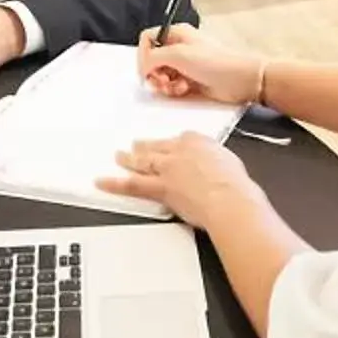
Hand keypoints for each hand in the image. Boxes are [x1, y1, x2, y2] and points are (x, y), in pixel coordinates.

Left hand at [99, 133, 260, 230]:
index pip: (180, 139)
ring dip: (128, 159)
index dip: (171, 145)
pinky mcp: (159, 187)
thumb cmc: (235, 184)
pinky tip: (101, 182)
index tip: (169, 147)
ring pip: (142, 161)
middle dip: (145, 147)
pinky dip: (114, 183)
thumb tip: (216, 169)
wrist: (228, 198)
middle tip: (135, 145)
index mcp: (198, 141)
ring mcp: (166, 168)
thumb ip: (216, 162)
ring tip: (118, 156)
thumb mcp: (230, 162)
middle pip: (156, 147)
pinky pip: (132, 185)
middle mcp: (178, 151)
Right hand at [135, 23, 267, 106]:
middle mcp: (179, 48)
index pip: (148, 39)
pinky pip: (171, 87)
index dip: (143, 54)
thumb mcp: (180, 54)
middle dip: (153, 73)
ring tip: (176, 86)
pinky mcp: (189, 81)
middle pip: (151, 60)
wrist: (241, 80)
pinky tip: (184, 89)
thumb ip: (154, 57)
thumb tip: (143, 66)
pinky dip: (173, 90)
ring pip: (160, 76)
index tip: (146, 68)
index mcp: (176, 34)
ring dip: (164, 84)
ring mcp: (184, 65)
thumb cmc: (217, 62)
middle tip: (161, 80)